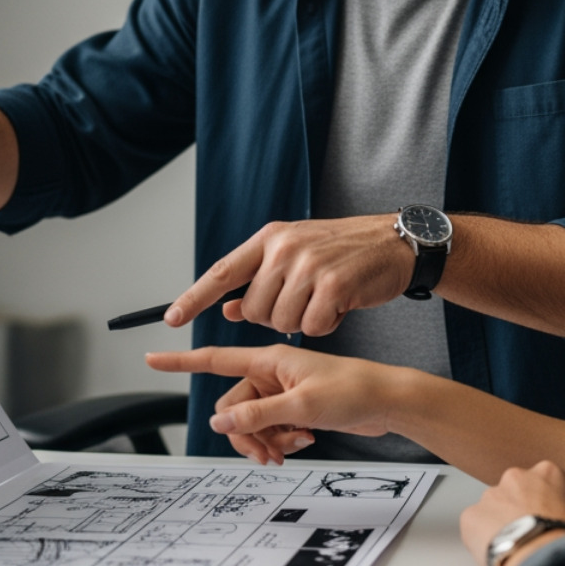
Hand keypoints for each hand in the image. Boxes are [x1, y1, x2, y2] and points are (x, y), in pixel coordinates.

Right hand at [146, 345, 406, 463]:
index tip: (152, 357)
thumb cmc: (353, 391)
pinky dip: (281, 440)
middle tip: (268, 453)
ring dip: (265, 440)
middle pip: (233, 406)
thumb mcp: (302, 405)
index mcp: (269, 360)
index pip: (216, 359)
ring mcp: (282, 391)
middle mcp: (272, 373)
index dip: (182, 361)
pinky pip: (270, 428)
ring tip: (291, 448)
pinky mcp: (295, 406)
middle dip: (245, 434)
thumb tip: (220, 421)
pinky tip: (303, 441)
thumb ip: (258, 414)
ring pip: (251, 422)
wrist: (386, 402)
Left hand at [166, 216, 412, 335]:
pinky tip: (339, 306)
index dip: (195, 297)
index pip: (223, 271)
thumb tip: (227, 309)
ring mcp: (310, 266)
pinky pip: (311, 327)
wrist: (392, 243)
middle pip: (253, 310)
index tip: (172, 318)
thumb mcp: (296, 255)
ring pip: (280, 323)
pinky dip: (324, 326)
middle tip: (303, 301)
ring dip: (301, 322)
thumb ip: (260, 279)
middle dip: (273, 317)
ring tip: (323, 300)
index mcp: (271, 238)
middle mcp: (285, 249)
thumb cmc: (343, 251)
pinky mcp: (334, 286)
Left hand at [461, 462, 564, 565]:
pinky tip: (497, 550)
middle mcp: (517, 477)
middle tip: (527, 533)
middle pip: (515, 492)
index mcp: (548, 472)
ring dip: (499, 523)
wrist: (543, 555)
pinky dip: (481, 538)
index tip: (545, 519)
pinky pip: (474, 526)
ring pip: (492, 508)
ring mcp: (491, 494)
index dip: (544, 505)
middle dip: (518, 510)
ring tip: (512, 545)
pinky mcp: (471, 514)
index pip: (543, 484)